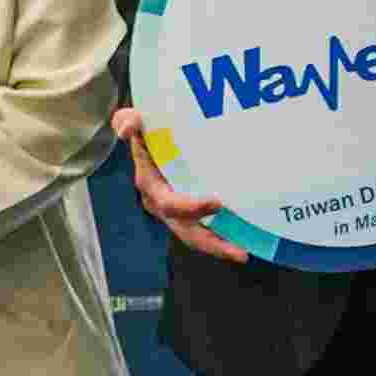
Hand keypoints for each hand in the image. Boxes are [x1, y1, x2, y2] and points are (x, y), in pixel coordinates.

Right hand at [120, 104, 252, 266]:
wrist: (148, 137)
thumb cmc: (144, 130)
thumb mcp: (134, 121)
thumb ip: (129, 122)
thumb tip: (128, 128)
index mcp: (151, 185)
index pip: (168, 203)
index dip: (191, 207)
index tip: (218, 203)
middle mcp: (163, 203)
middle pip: (186, 230)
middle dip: (211, 242)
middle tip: (239, 251)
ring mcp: (177, 210)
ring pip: (197, 235)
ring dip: (220, 247)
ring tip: (244, 254)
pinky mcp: (190, 210)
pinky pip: (206, 228)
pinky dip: (224, 237)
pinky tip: (247, 241)